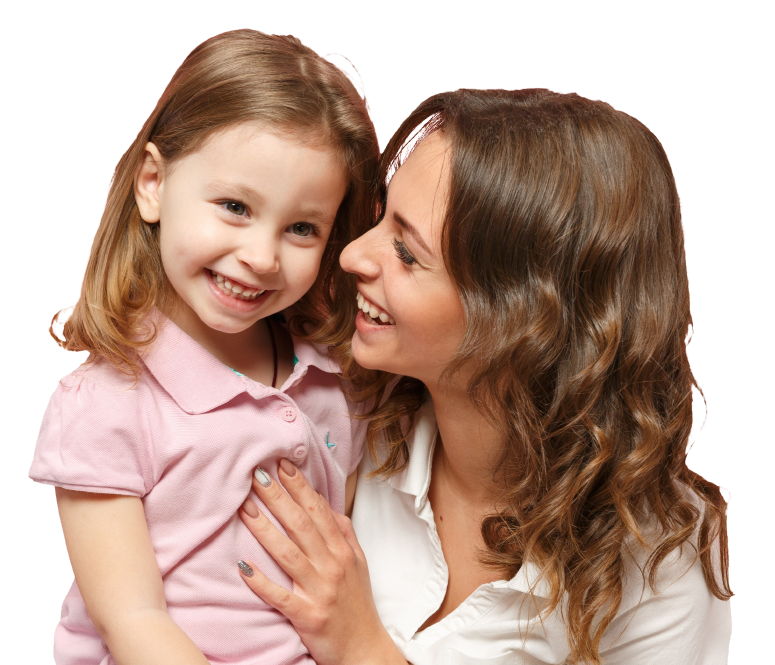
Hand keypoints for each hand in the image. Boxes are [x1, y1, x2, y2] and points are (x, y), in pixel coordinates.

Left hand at [237, 460, 405, 664]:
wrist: (365, 651)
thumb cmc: (358, 605)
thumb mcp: (358, 563)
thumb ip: (343, 532)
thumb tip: (326, 504)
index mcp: (343, 551)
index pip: (319, 511)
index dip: (300, 487)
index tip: (283, 464)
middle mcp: (332, 566)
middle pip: (301, 525)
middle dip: (278, 497)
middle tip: (257, 474)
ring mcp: (320, 591)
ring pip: (288, 554)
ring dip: (264, 529)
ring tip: (245, 508)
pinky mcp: (307, 616)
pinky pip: (280, 597)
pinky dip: (261, 582)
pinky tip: (242, 567)